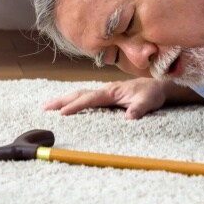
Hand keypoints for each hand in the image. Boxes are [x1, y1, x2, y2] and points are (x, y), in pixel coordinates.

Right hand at [43, 78, 166, 119]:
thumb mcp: (149, 102)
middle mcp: (106, 90)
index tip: (62, 113)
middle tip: (45, 108)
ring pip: (81, 94)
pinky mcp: (106, 96)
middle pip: (80, 94)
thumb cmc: (152, 94)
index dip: (76, 106)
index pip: (91, 99)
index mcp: (112, 91)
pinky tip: (67, 106)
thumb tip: (130, 117)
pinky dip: (74, 100)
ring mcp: (105, 92)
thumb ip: (139, 108)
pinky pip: (86, 97)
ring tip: (48, 106)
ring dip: (65, 99)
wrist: (158, 87)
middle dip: (62, 100)